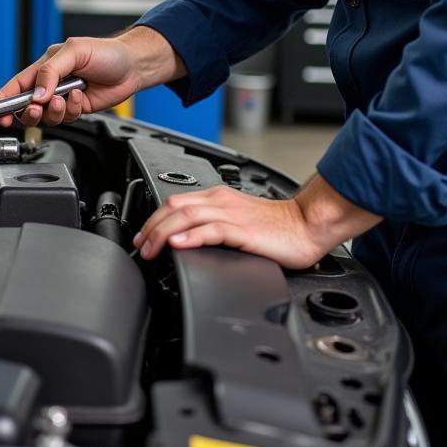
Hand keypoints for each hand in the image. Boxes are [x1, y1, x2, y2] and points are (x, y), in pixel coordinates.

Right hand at [0, 36, 140, 126]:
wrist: (132, 66)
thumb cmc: (105, 52)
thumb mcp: (74, 52)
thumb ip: (50, 72)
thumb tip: (36, 94)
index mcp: (44, 67)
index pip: (16, 85)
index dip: (4, 100)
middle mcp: (51, 84)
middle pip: (27, 106)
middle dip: (29, 111)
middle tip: (38, 108)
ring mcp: (63, 98)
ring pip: (46, 116)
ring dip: (54, 111)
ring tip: (65, 99)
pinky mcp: (77, 109)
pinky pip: (66, 119)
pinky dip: (71, 111)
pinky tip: (81, 97)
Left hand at [133, 175, 380, 269]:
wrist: (307, 225)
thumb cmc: (277, 227)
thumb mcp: (237, 222)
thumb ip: (213, 226)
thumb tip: (185, 241)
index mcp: (218, 198)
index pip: (175, 201)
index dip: (153, 218)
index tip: (142, 237)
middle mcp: (221, 201)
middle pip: (174, 206)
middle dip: (151, 226)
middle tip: (139, 246)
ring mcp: (231, 215)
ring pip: (186, 216)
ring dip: (162, 233)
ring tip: (150, 249)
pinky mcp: (243, 231)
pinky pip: (212, 230)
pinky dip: (191, 236)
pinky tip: (178, 244)